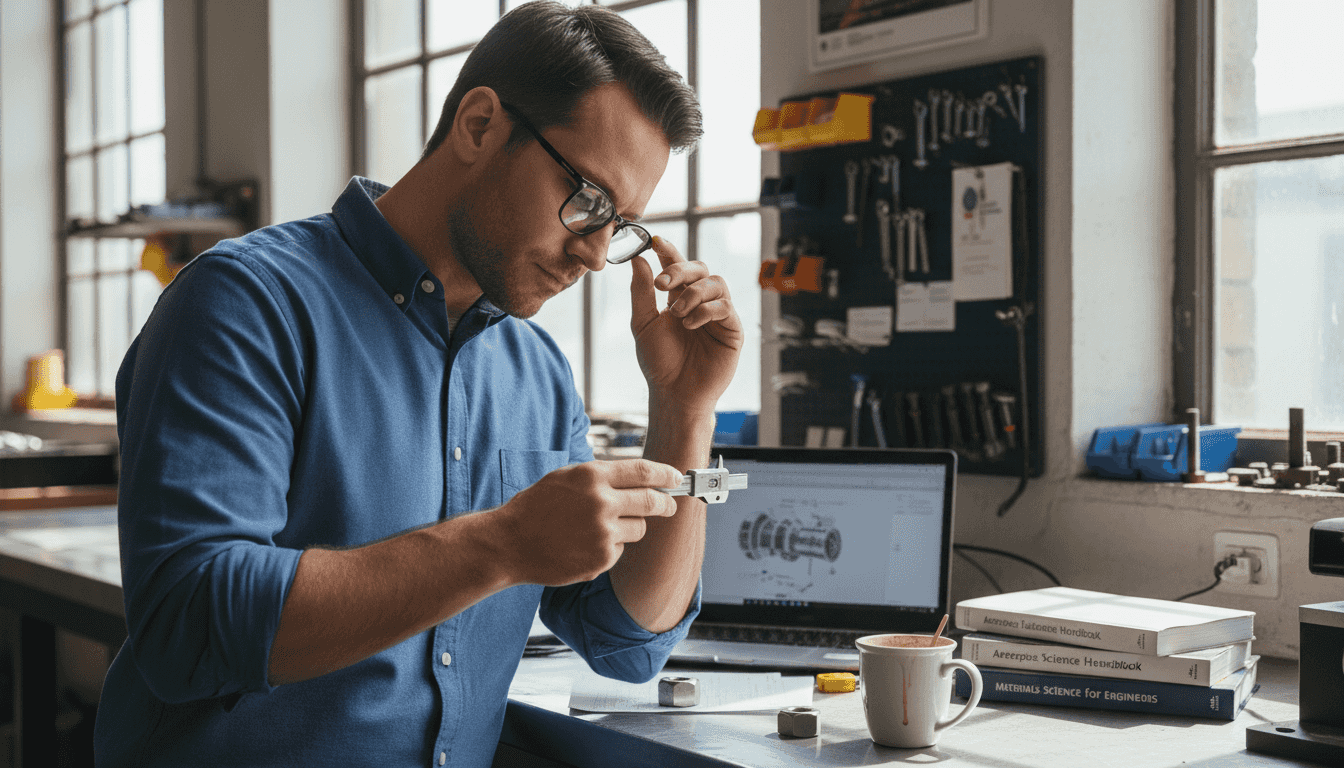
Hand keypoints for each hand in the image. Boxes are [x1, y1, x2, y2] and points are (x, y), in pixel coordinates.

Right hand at [492, 460, 681, 586]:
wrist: (510, 543)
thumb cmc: (537, 507)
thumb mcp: (566, 477)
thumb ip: (601, 476)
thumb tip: (640, 478)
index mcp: (592, 476)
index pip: (644, 472)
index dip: (666, 475)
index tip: (676, 478)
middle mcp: (601, 502)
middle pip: (653, 502)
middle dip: (666, 504)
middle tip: (669, 505)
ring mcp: (603, 532)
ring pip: (639, 528)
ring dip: (630, 527)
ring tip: (600, 528)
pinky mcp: (601, 558)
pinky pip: (620, 550)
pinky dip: (610, 547)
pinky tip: (584, 545)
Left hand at [629, 237, 743, 410]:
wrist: (674, 393)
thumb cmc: (659, 362)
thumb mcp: (643, 324)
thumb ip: (641, 292)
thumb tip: (638, 259)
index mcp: (678, 298)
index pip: (677, 267)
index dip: (669, 251)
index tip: (655, 241)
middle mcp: (700, 302)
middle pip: (699, 268)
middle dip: (680, 270)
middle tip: (662, 284)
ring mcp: (718, 314)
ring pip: (715, 282)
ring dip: (692, 293)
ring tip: (676, 313)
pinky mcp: (732, 329)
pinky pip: (725, 305)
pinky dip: (705, 309)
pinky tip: (690, 324)